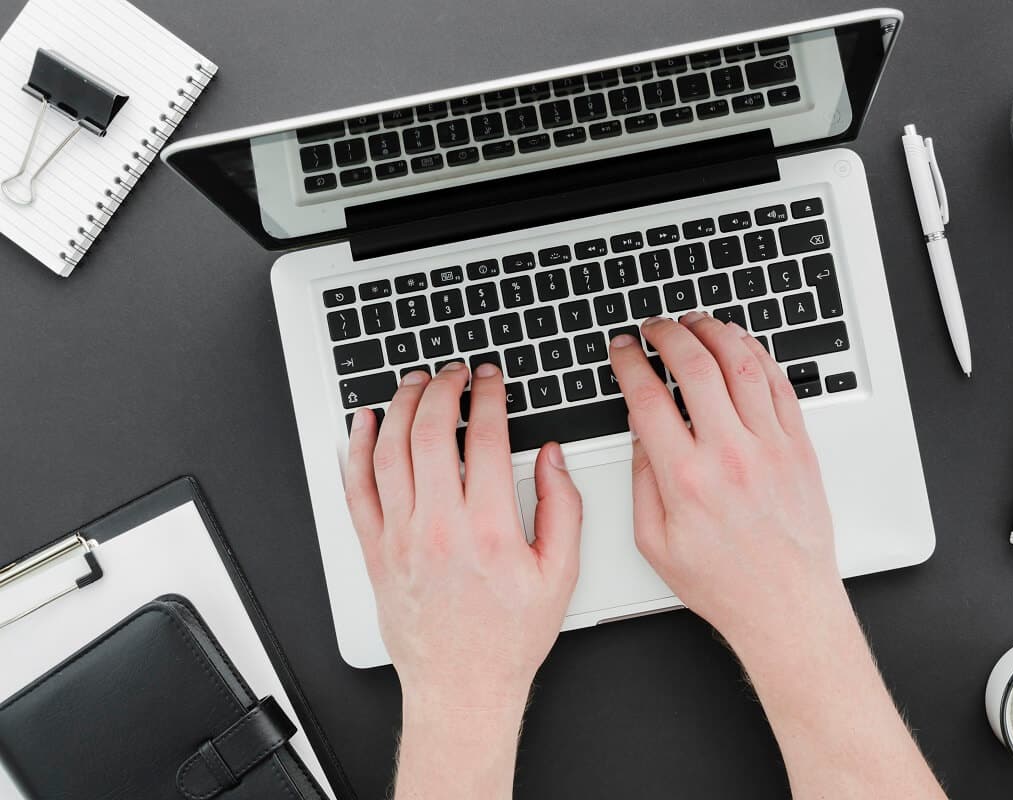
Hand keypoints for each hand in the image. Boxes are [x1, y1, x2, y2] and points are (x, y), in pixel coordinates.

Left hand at [343, 361, 581, 710]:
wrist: (461, 686)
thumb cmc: (508, 636)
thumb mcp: (560, 573)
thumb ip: (562, 507)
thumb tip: (551, 456)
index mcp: (490, 530)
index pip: (485, 438)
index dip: (489, 396)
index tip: (492, 379)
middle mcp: (439, 528)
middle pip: (432, 433)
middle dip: (443, 389)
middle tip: (453, 373)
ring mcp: (400, 538)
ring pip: (391, 452)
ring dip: (402, 406)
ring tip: (415, 383)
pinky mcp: (375, 551)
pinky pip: (356, 488)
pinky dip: (357, 449)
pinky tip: (367, 423)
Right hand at [609, 312, 841, 650]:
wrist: (785, 604)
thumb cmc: (723, 581)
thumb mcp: (654, 542)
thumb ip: (641, 481)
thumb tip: (641, 432)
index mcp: (686, 478)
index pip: (647, 397)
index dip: (629, 362)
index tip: (622, 349)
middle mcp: (730, 455)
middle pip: (695, 366)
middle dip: (668, 334)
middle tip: (655, 326)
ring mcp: (769, 446)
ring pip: (741, 364)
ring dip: (714, 332)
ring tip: (696, 322)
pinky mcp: (798, 447)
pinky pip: (779, 384)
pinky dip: (757, 354)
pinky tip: (741, 345)